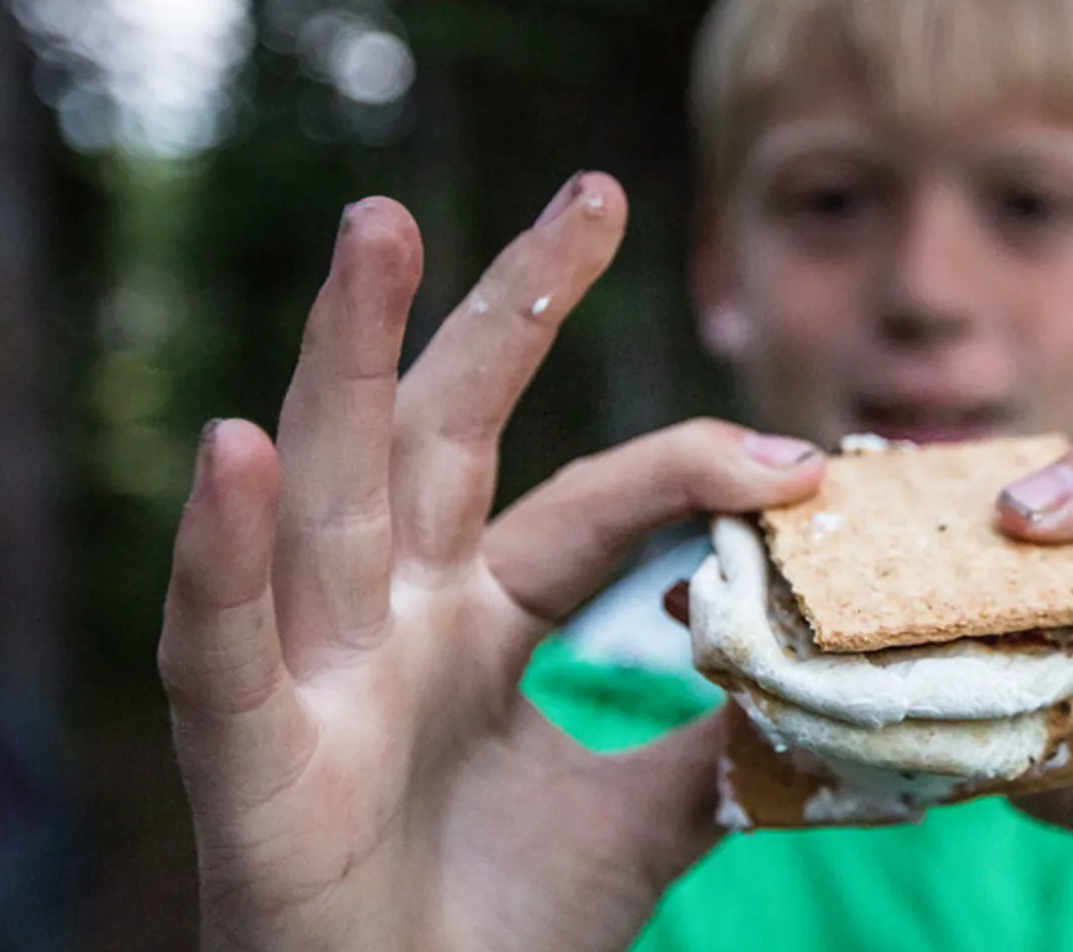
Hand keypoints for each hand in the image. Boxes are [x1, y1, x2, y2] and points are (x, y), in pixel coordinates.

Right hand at [160, 174, 823, 951]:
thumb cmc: (498, 925)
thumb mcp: (646, 822)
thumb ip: (724, 746)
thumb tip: (850, 694)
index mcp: (483, 619)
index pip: (590, 499)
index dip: (688, 465)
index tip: (804, 458)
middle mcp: (396, 616)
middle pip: (449, 429)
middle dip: (509, 309)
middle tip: (595, 193)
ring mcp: (318, 673)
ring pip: (327, 489)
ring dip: (343, 356)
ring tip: (381, 229)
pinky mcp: (249, 755)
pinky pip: (224, 643)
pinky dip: (222, 553)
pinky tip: (232, 448)